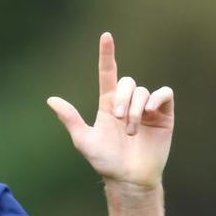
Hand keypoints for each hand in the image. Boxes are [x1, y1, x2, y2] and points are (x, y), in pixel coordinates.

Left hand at [46, 32, 174, 188]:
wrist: (128, 178)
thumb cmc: (105, 161)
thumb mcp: (84, 140)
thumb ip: (70, 119)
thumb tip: (51, 99)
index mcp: (108, 104)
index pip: (108, 73)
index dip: (107, 55)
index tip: (105, 36)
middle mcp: (128, 103)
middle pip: (128, 82)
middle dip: (123, 99)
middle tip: (119, 120)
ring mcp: (147, 109)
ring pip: (143, 91)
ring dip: (136, 109)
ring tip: (131, 131)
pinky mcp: (164, 115)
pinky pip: (165, 94)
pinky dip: (158, 98)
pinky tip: (151, 111)